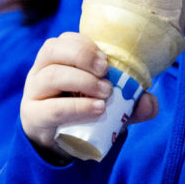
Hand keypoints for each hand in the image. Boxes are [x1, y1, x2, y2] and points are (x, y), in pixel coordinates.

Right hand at [20, 32, 157, 160]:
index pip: (66, 39)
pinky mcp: (33, 116)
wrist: (59, 144)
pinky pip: (51, 108)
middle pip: (52, 49)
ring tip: (105, 94)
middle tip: (105, 71)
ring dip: (82, 81)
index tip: (106, 59)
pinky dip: (77, 107)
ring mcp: (34, 93)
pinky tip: (97, 109)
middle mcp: (41, 70)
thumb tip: (150, 103)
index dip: (86, 45)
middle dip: (82, 55)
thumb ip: (130, 103)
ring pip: (51, 75)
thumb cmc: (84, 112)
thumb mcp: (108, 104)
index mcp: (57, 59)